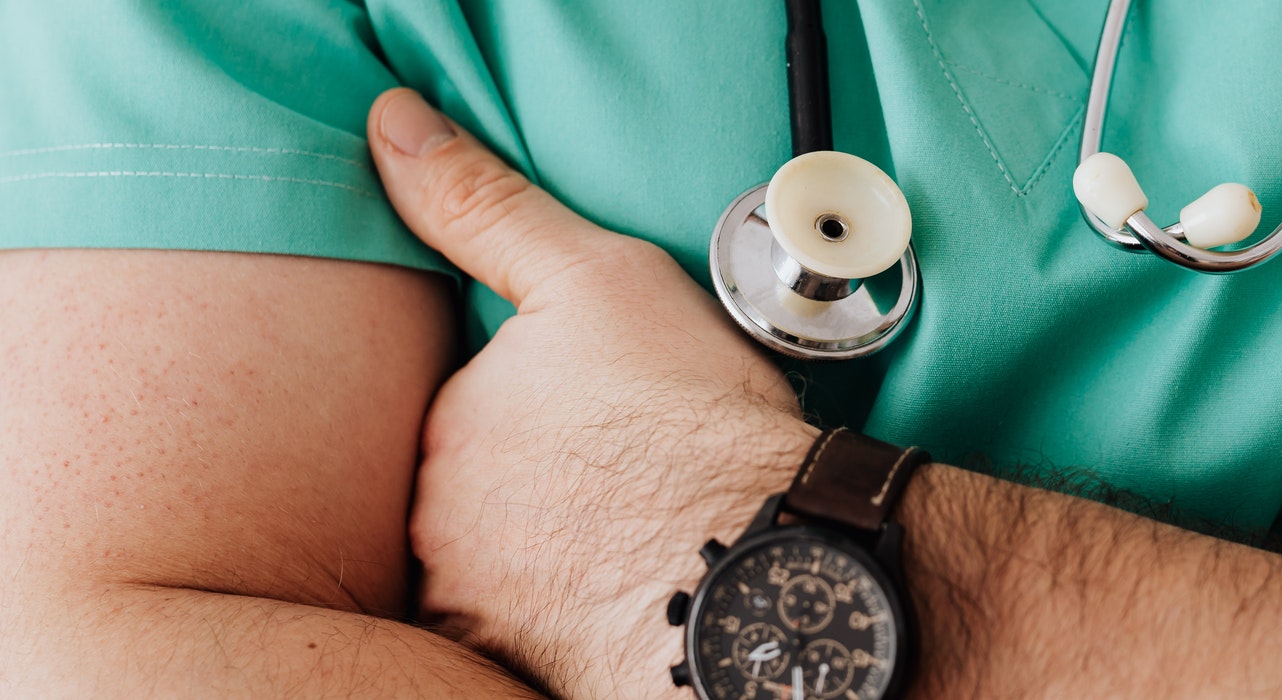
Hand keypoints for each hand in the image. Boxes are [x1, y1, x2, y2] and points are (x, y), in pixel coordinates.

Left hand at [366, 89, 817, 694]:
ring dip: (551, 551)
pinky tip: (628, 593)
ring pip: (501, 565)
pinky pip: (528, 630)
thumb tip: (394, 132)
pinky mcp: (518, 663)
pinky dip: (567, 614)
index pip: (472, 408)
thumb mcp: (594, 274)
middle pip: (477, 492)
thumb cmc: (692, 420)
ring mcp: (479, 601)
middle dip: (537, 484)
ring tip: (639, 538)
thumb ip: (484, 207)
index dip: (545, 407)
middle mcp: (439, 520)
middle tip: (628, 476)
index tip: (609, 414)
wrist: (761, 559)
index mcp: (451, 422)